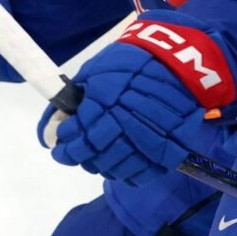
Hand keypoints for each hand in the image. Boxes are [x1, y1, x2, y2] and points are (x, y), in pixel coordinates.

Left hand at [38, 13, 236, 184]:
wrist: (178, 61)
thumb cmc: (132, 60)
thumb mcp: (97, 71)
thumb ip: (80, 97)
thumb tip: (62, 117)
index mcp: (105, 104)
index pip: (79, 136)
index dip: (65, 144)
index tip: (58, 144)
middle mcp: (124, 126)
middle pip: (96, 156)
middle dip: (77, 157)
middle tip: (69, 156)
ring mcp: (148, 141)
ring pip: (117, 168)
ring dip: (100, 167)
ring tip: (92, 162)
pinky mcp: (168, 151)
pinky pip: (143, 174)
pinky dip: (126, 175)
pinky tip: (117, 168)